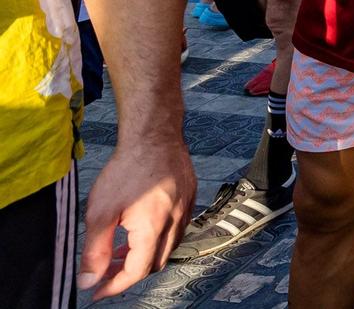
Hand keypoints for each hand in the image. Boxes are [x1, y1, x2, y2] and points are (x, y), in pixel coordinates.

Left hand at [78, 138, 194, 299]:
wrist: (154, 135)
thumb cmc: (127, 169)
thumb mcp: (101, 212)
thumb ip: (94, 250)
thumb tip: (89, 280)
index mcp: (153, 229)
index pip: (136, 272)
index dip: (114, 286)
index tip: (97, 292)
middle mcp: (175, 223)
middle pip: (155, 264)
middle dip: (129, 272)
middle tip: (105, 271)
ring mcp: (185, 210)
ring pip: (168, 247)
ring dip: (143, 255)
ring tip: (119, 249)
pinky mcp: (189, 199)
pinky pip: (176, 229)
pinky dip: (157, 238)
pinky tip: (139, 228)